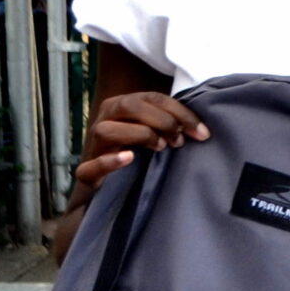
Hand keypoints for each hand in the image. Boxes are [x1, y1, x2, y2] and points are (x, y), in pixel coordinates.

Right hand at [70, 91, 207, 203]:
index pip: (153, 98)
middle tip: (179, 141)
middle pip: (128, 105)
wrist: (110, 192)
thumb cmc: (140, 157)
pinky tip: (128, 158)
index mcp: (122, 107)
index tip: (203, 132)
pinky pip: (90, 166)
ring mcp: (93, 147)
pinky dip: (110, 161)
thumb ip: (170, 124)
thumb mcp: (156, 135)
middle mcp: (105, 121)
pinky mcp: (86, 174)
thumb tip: (201, 127)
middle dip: (161, 120)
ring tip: (161, 148)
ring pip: (106, 129)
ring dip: (139, 134)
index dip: (180, 112)